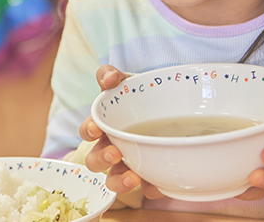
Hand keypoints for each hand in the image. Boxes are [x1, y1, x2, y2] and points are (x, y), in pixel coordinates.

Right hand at [80, 65, 158, 195]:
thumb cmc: (140, 98)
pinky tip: (157, 185)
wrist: (174, 108)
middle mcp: (112, 148)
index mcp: (104, 126)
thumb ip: (111, 75)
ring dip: (119, 181)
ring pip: (114, 180)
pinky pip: (147, 188)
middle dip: (101, 158)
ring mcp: (130, 165)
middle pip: (95, 161)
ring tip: (132, 177)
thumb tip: (108, 77)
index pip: (89, 131)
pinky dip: (150, 188)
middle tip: (115, 153)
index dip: (89, 131)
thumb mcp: (126, 82)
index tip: (97, 129)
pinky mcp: (149, 178)